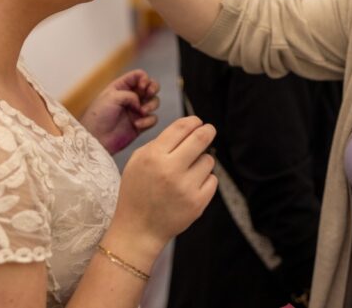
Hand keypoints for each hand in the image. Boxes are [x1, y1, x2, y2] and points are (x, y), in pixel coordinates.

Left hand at [80, 69, 160, 153]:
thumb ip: (130, 95)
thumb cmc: (99, 116)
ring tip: (142, 112)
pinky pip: (152, 119)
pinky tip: (137, 124)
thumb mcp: (112, 97)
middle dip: (153, 88)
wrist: (96, 138)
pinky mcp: (141, 124)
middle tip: (149, 93)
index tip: (142, 87)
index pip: (138, 76)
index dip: (144, 78)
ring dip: (151, 105)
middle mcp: (131, 97)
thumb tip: (141, 103)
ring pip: (154, 102)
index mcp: (121, 87)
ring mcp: (136, 111)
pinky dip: (148, 121)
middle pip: (150, 86)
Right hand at [105, 116, 217, 258]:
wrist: (138, 229)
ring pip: (208, 160)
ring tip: (187, 172)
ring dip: (201, 161)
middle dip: (208, 130)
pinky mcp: (197, 203)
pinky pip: (212, 180)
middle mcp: (170, 170)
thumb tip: (188, 127)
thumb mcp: (138, 161)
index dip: (193, 121)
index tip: (198, 122)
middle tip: (208, 130)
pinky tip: (191, 187)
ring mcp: (185, 187)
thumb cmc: (138, 191)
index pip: (181, 127)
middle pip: (201, 138)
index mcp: (153, 156)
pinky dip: (204, 180)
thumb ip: (160, 142)